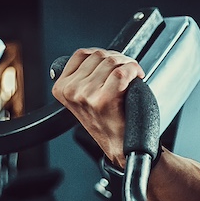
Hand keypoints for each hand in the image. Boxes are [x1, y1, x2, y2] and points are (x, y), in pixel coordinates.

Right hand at [51, 48, 144, 166]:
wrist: (120, 147)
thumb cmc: (108, 121)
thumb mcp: (84, 97)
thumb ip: (83, 76)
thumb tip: (97, 55)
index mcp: (62, 88)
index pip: (82, 53)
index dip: (104, 55)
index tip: (115, 65)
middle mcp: (70, 91)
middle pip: (99, 55)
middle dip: (119, 60)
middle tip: (128, 73)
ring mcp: (85, 95)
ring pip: (112, 62)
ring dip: (128, 65)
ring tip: (132, 79)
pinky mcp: (103, 100)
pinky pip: (122, 72)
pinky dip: (134, 70)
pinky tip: (137, 79)